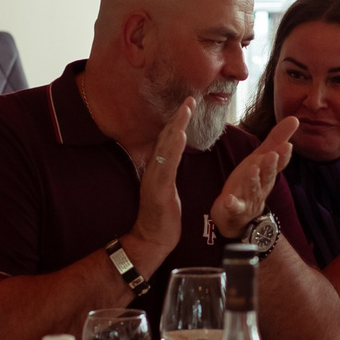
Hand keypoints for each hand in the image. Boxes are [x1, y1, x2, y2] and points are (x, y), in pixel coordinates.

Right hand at [125, 100, 195, 275]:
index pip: (167, 141)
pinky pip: (166, 166)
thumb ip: (167, 173)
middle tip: (189, 99)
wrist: (150, 240)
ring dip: (176, 127)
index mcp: (158, 170)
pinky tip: (179, 135)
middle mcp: (153, 170)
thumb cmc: (161, 218)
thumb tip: (170, 159)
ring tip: (185, 110)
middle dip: (177, 117)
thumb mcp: (166, 190)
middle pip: (165, 138)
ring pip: (165, 148)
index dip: (177, 122)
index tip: (187, 106)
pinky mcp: (158, 190)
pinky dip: (172, 149)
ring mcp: (154, 179)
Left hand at [212, 115, 296, 239]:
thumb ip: (276, 139)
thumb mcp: (261, 158)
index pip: (278, 164)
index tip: (287, 145)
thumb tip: (295, 118)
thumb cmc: (251, 182)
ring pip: (252, 189)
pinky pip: (234, 207)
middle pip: (267, 176)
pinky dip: (232, 204)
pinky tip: (228, 199)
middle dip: (270, 166)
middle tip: (272, 155)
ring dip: (253, 179)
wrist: (238, 215)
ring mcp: (248, 199)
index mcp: (267, 173)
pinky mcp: (234, 209)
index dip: (283, 156)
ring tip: (252, 169)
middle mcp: (261, 186)